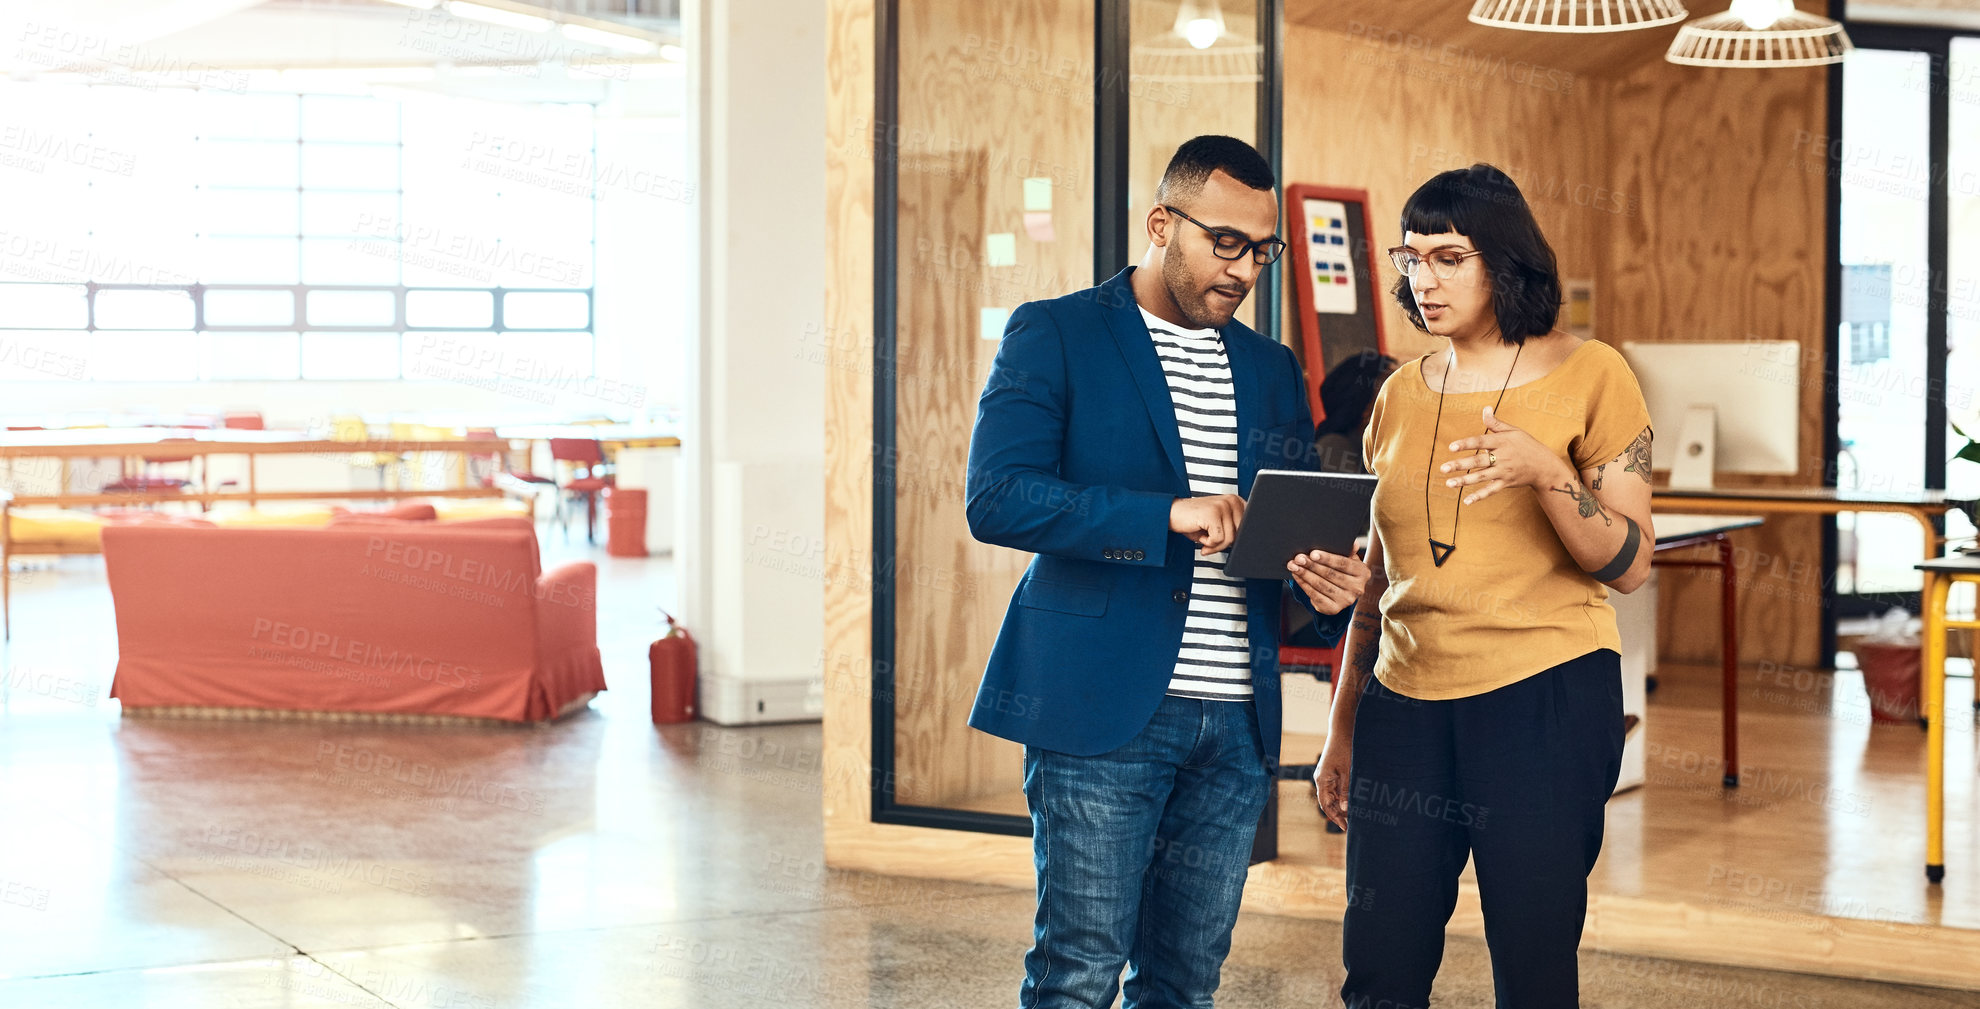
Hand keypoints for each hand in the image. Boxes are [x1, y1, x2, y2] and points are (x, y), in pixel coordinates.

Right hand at [1169, 494, 1244, 554]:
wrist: (1171, 513)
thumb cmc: (1194, 520)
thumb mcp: (1218, 524)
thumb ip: (1233, 530)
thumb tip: (1244, 545)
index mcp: (1236, 501)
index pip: (1249, 527)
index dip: (1237, 538)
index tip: (1226, 540)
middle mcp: (1232, 501)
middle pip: (1240, 535)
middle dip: (1224, 544)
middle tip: (1210, 541)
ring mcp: (1223, 506)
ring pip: (1229, 539)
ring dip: (1215, 544)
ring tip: (1204, 536)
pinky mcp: (1213, 514)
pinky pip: (1218, 540)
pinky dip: (1207, 543)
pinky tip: (1200, 534)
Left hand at [1287, 548, 1368, 613]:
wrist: (1342, 593)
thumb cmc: (1343, 571)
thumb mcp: (1349, 560)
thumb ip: (1349, 551)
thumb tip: (1353, 543)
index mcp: (1363, 573)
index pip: (1343, 563)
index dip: (1327, 558)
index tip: (1312, 553)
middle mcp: (1357, 588)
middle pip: (1330, 574)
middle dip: (1312, 565)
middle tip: (1298, 558)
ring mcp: (1346, 600)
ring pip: (1321, 585)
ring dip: (1305, 574)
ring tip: (1294, 565)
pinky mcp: (1333, 609)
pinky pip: (1315, 595)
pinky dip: (1304, 585)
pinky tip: (1297, 576)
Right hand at [1314, 732, 1351, 829]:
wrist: (1342, 731)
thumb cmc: (1344, 749)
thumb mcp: (1347, 771)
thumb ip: (1345, 790)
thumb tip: (1345, 808)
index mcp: (1322, 781)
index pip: (1326, 805)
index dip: (1335, 817)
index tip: (1345, 827)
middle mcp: (1321, 780)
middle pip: (1328, 803)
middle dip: (1339, 813)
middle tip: (1352, 823)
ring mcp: (1325, 776)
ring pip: (1332, 796)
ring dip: (1341, 805)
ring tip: (1354, 814)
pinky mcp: (1330, 773)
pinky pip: (1335, 789)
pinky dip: (1342, 796)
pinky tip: (1352, 800)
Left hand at [1440, 405, 1571, 505]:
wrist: (1544, 466)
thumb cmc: (1526, 445)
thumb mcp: (1513, 431)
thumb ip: (1495, 423)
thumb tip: (1485, 408)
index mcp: (1502, 442)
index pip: (1481, 441)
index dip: (1466, 444)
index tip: (1451, 446)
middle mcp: (1502, 457)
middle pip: (1479, 461)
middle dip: (1460, 465)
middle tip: (1443, 468)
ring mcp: (1504, 472)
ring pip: (1481, 477)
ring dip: (1464, 481)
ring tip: (1448, 484)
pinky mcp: (1506, 483)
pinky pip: (1491, 491)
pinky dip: (1479, 496)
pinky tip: (1466, 501)